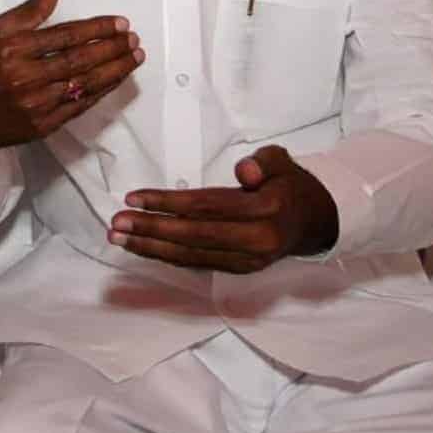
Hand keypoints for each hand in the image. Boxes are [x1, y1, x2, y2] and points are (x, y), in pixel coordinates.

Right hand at [0, 0, 144, 158]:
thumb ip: (29, 9)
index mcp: (13, 50)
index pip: (66, 35)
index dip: (97, 28)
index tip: (119, 23)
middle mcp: (25, 77)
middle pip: (80, 59)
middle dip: (113, 47)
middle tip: (133, 39)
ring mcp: (36, 104)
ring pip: (86, 83)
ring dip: (115, 69)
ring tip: (134, 56)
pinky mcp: (44, 124)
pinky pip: (81, 105)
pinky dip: (102, 91)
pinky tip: (116, 79)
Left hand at [108, 146, 339, 273]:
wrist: (316, 221)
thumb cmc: (290, 184)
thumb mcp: (282, 162)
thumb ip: (263, 162)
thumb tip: (243, 171)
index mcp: (267, 210)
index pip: (207, 206)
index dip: (168, 203)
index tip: (134, 197)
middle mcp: (257, 241)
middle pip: (194, 237)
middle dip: (151, 230)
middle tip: (116, 223)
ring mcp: (248, 261)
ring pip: (192, 256)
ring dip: (151, 248)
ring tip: (119, 237)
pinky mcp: (240, 270)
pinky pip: (197, 263)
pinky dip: (167, 256)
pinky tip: (142, 247)